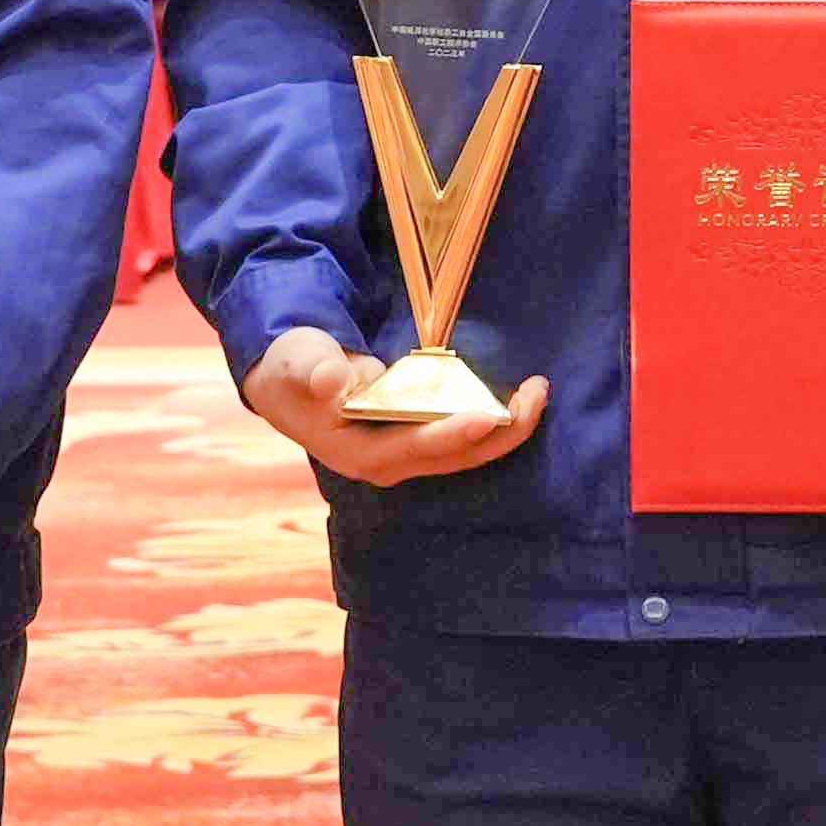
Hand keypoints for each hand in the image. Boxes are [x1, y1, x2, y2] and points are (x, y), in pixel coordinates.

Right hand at [243, 326, 548, 485]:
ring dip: (505, 428)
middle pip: (454, 456)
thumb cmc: (292, 370)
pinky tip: (520, 399)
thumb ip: (312, 369)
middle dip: (499, 431)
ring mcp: (406, 454)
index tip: (486, 414)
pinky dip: (494, 420)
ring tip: (539, 393)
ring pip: (466, 452)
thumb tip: (328, 380)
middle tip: (535, 396)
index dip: (451, 434)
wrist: (286, 385)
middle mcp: (388, 462)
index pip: (414, 448)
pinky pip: (464, 437)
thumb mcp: (296, 362)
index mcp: (358, 452)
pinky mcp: (418, 439)